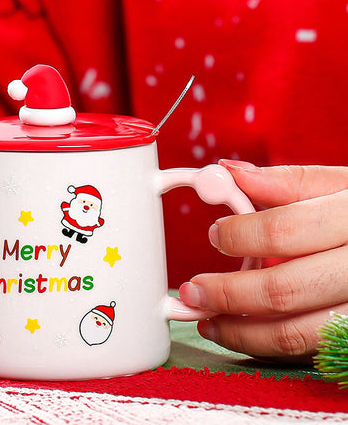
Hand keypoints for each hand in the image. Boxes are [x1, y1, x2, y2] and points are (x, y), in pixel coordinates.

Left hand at [179, 160, 347, 361]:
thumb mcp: (345, 187)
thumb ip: (287, 181)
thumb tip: (227, 173)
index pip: (285, 230)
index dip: (239, 235)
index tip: (214, 234)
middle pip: (283, 289)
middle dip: (226, 293)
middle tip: (192, 291)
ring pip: (297, 333)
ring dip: (240, 331)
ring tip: (208, 321)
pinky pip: (313, 351)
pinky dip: (271, 346)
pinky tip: (245, 333)